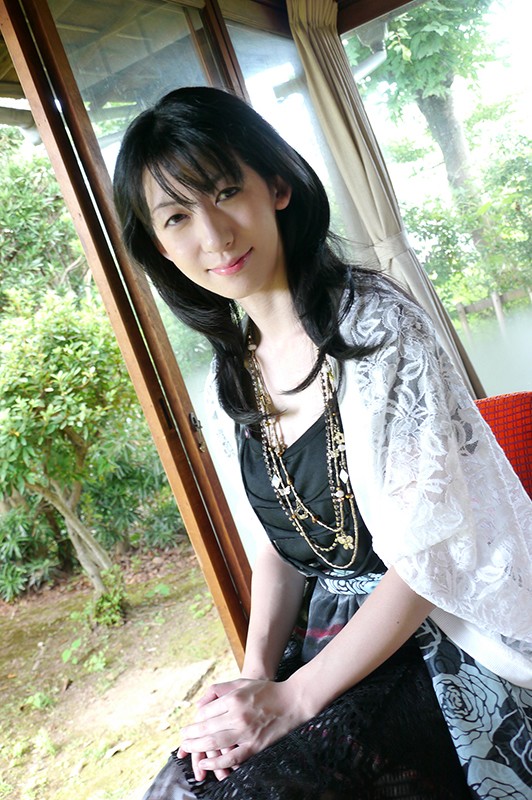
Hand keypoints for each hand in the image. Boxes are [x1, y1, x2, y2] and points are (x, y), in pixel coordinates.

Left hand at [177, 677, 310, 776]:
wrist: (292, 701)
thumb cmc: (265, 690)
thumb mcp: (241, 682)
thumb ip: (219, 690)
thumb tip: (199, 705)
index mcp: (233, 698)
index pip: (205, 713)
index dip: (194, 721)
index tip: (188, 725)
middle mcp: (237, 715)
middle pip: (206, 729)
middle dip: (190, 736)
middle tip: (182, 739)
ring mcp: (246, 732)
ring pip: (214, 744)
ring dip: (197, 748)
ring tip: (188, 749)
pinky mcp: (254, 745)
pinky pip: (231, 758)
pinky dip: (216, 763)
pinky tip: (206, 763)